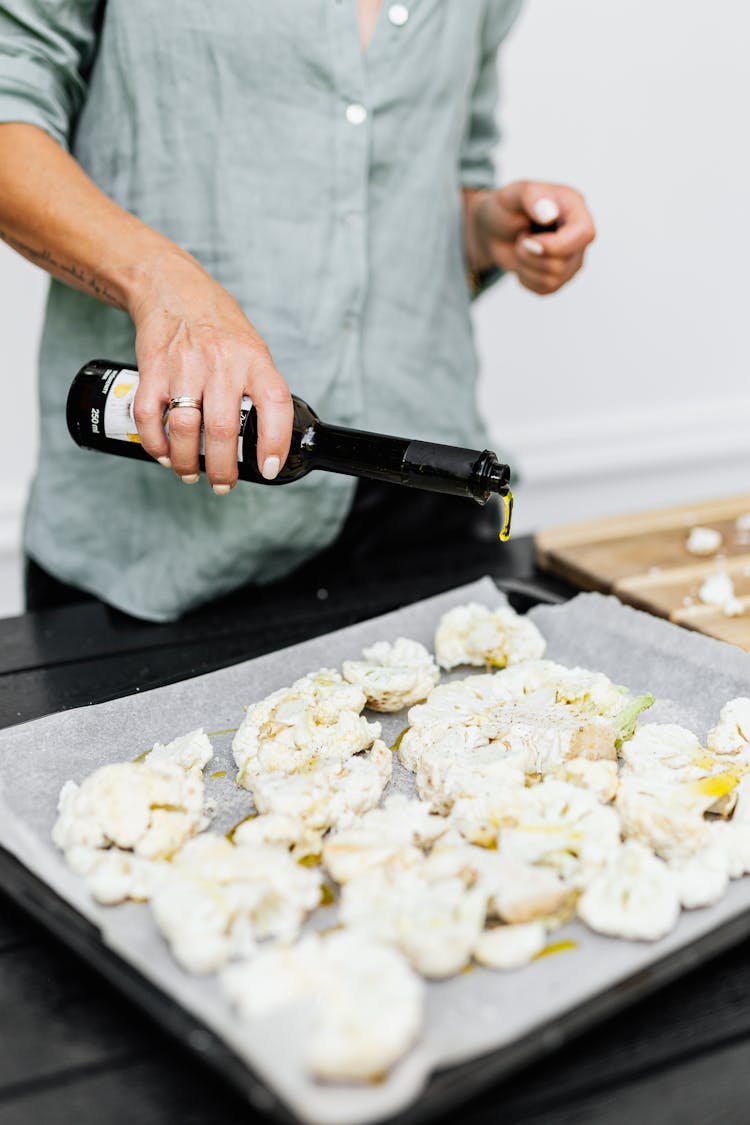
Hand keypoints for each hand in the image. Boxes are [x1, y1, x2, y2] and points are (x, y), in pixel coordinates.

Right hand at [127, 252, 292, 491]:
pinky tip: (165, 455)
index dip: (274, 443)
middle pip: (224, 430)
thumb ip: (259, 389)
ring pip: (186, 429)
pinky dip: (156, 444)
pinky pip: (150, 417)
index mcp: (254, 360)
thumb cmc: (218, 325)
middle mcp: (221, 363)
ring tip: (191, 474)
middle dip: (223, 468)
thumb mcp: (252, 349)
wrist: (172, 288)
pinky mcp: (152, 370)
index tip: (268, 468)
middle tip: (223, 484)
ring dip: (187, 462)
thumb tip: (266, 440)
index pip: (274, 406)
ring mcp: (184, 367)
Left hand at [467, 181, 595, 294]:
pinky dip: (526, 279)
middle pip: (565, 262)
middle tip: (521, 238)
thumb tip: (550, 215)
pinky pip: (545, 289)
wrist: (493, 229)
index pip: (584, 234)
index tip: (528, 240)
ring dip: (526, 266)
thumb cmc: (506, 208)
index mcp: (575, 208)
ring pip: (554, 280)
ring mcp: (572, 258)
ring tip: (522, 246)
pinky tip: (523, 261)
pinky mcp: (560, 277)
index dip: (556, 245)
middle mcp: (578, 235)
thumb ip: (532, 196)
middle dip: (532, 256)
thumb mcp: (513, 194)